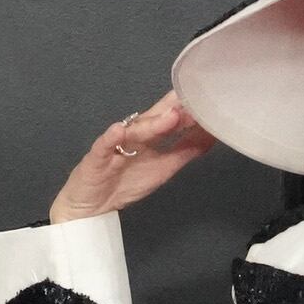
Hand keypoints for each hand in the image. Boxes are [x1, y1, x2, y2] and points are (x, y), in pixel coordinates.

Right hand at [46, 93, 215, 223]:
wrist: (93, 206)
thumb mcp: (164, 168)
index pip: (171, 117)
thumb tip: (210, 137)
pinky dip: (111, 138)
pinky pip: (105, 145)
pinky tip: (118, 132)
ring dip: (152, 123)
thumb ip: (185, 152)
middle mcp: (134, 134)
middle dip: (174, 107)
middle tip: (194, 97)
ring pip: (134, 130)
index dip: (189, 111)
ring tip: (171, 116)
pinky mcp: (97, 157)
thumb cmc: (125, 183)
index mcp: (150, 135)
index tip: (210, 103)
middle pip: (154, 116)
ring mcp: (115, 144)